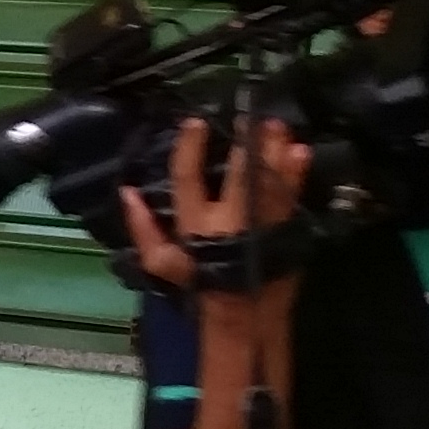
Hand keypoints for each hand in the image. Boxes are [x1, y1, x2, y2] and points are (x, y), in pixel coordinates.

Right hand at [119, 114, 310, 299]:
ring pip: (271, 176)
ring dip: (275, 149)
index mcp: (197, 223)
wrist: (244, 311)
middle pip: (240, 170)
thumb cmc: (199, 282)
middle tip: (250, 118)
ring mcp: (263, 220)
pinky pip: (294, 193)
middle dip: (246, 141)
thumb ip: (143, 227)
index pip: (188, 177)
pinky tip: (301, 152)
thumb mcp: (161, 261)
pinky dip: (298, 172)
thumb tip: (127, 192)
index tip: (194, 123)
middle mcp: (231, 218)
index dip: (190, 148)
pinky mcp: (286, 226)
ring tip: (277, 128)